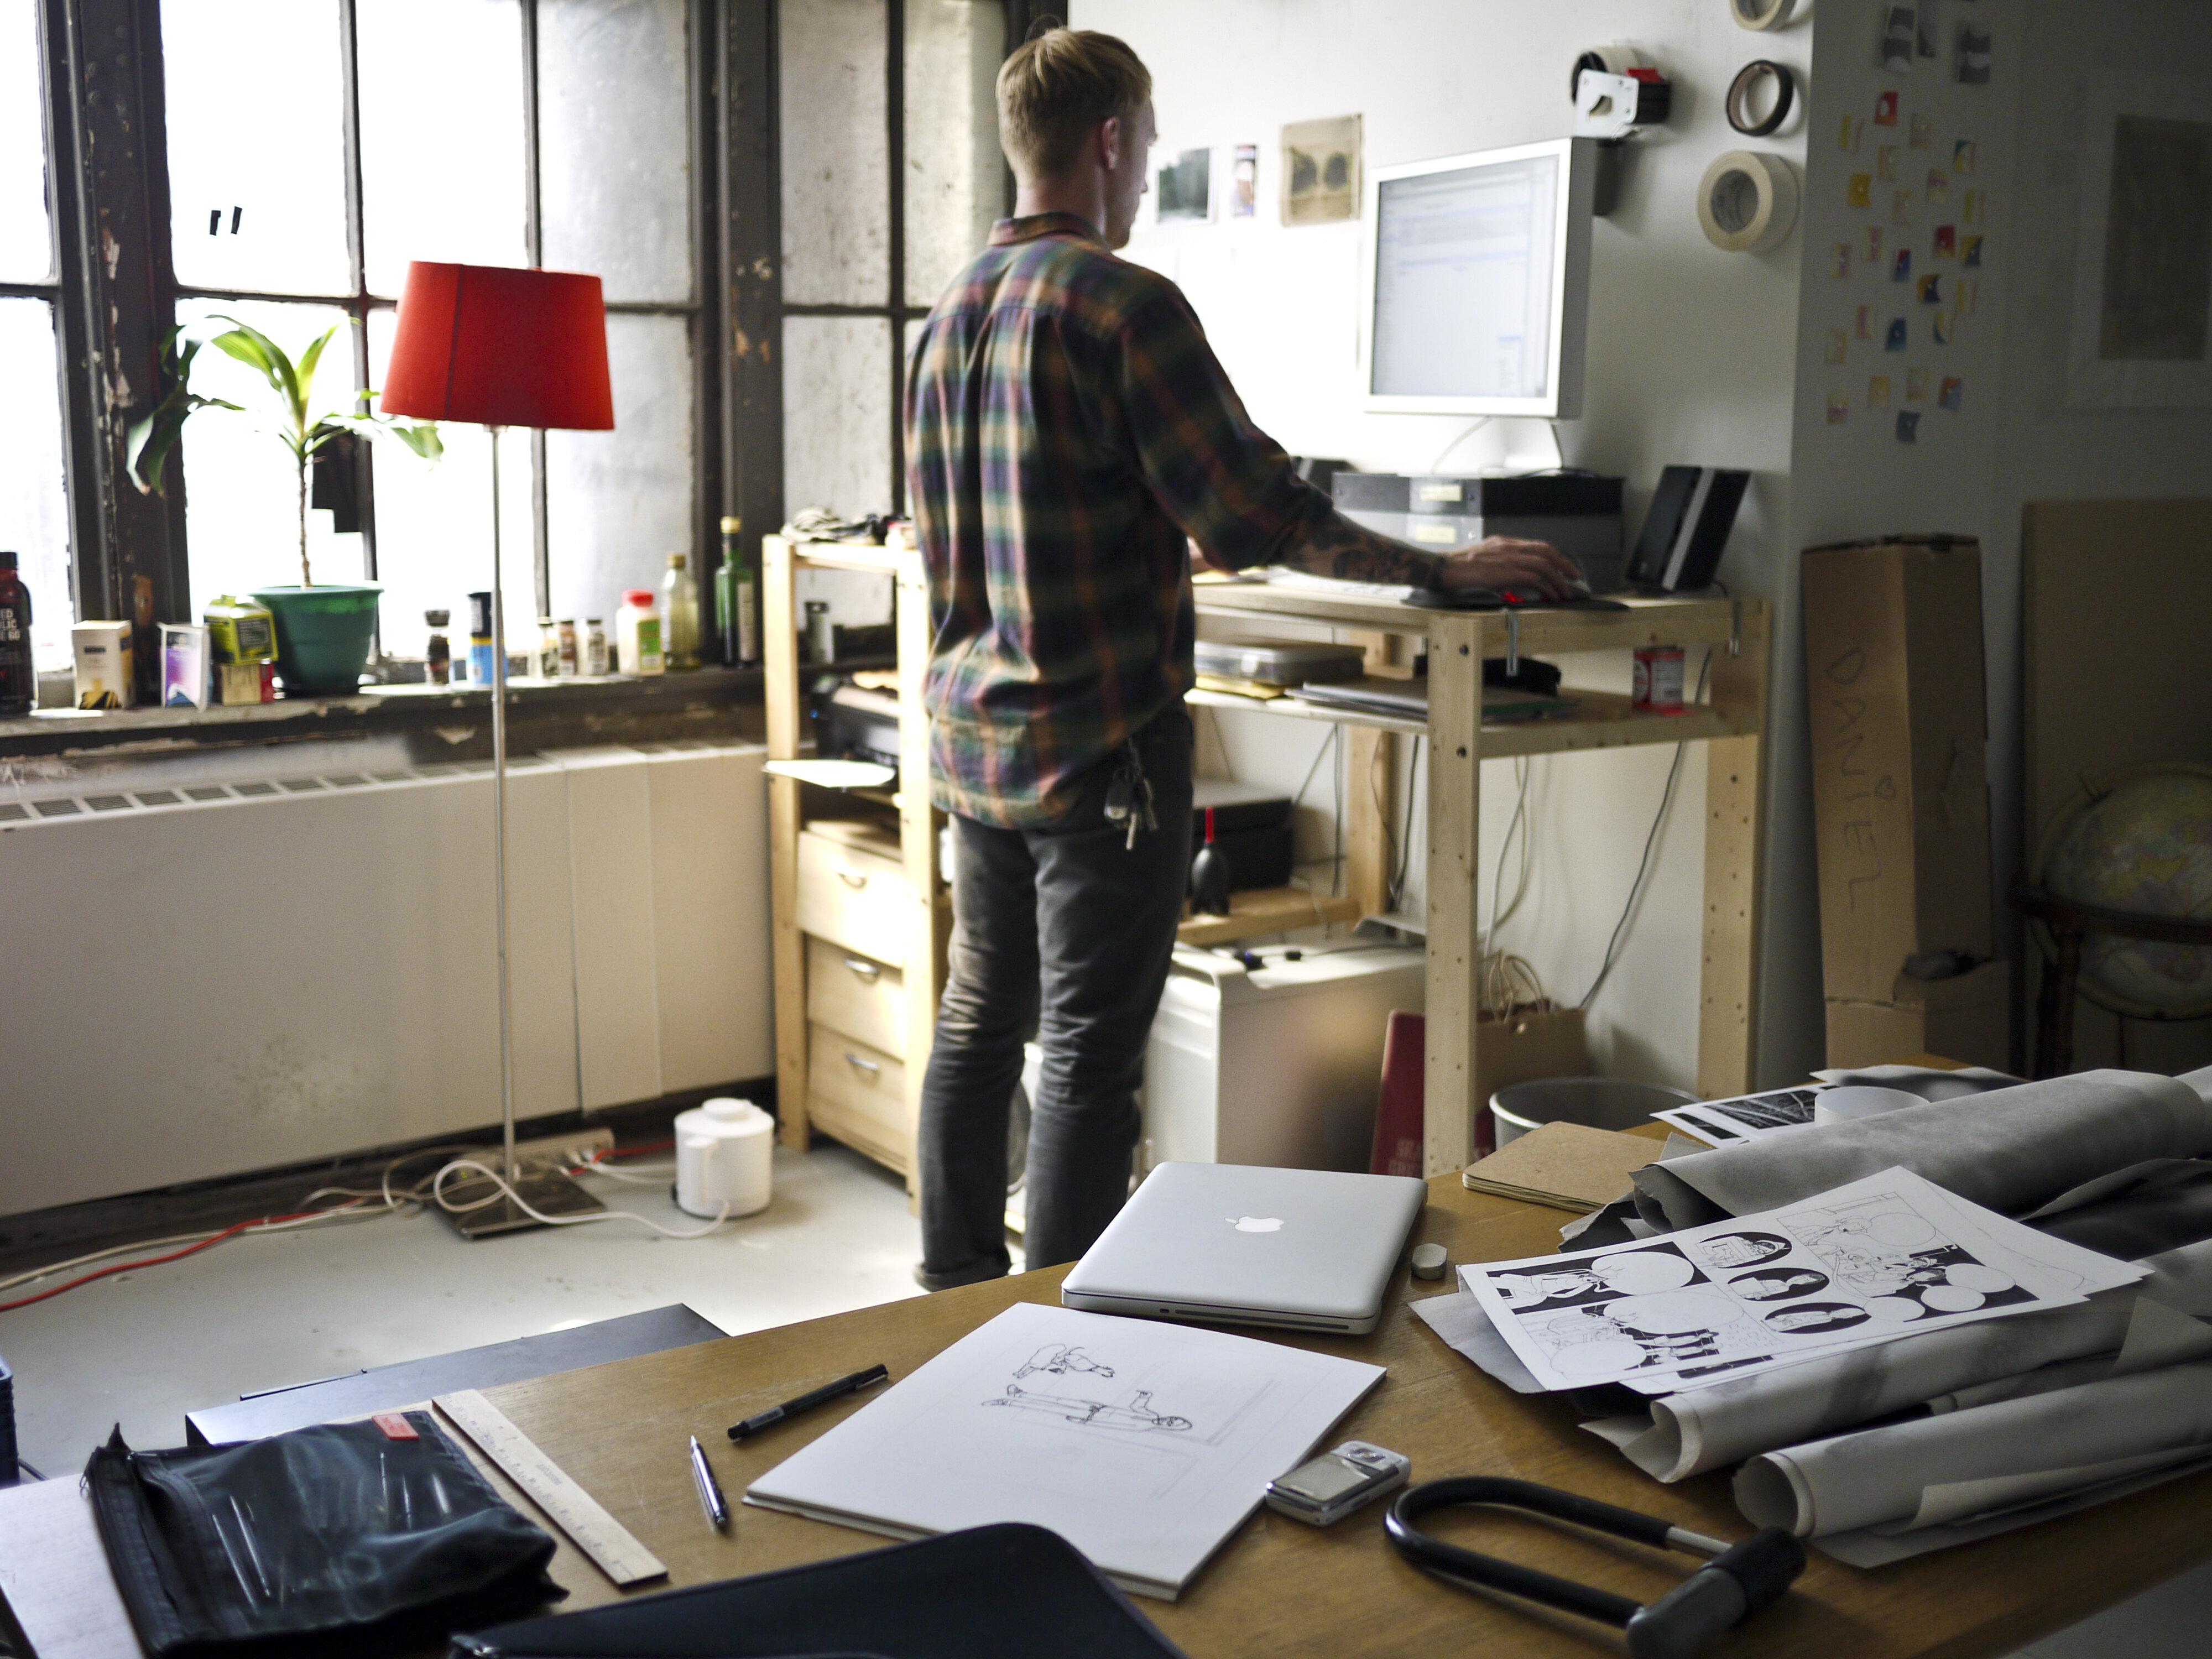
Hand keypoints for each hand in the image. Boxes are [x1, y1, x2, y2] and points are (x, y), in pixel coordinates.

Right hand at [1434, 536, 1585, 598]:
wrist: (1443, 568)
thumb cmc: (1457, 568)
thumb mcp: (1481, 559)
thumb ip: (1498, 564)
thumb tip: (1511, 579)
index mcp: (1503, 542)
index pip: (1536, 546)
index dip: (1554, 556)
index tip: (1562, 566)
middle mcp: (1509, 546)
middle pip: (1546, 551)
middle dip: (1564, 564)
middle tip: (1575, 576)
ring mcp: (1509, 558)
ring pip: (1544, 564)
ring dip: (1559, 578)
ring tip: (1567, 591)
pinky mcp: (1506, 571)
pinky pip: (1535, 577)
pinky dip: (1548, 586)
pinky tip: (1553, 595)